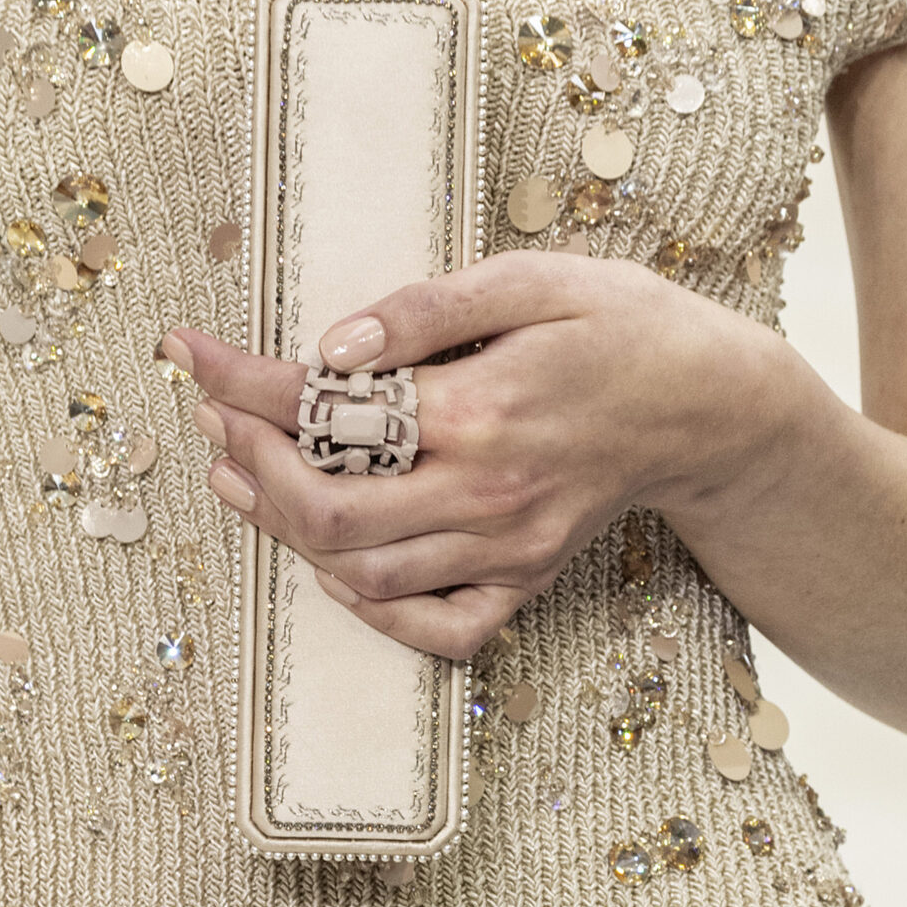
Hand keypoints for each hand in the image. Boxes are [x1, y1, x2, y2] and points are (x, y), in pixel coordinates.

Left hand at [163, 250, 780, 658]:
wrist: (719, 406)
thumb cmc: (627, 327)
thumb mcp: (536, 279)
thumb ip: (428, 308)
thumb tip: (333, 345)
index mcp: (481, 408)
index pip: (326, 409)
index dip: (240, 382)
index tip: (186, 353)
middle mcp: (487, 492)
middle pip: (324, 512)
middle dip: (247, 463)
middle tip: (211, 415)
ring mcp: (507, 548)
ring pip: (361, 574)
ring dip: (283, 531)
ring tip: (240, 474)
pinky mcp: (526, 577)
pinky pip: (436, 627)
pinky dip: (370, 609)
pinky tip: (333, 564)